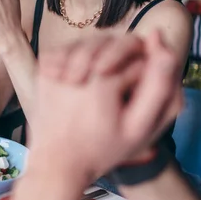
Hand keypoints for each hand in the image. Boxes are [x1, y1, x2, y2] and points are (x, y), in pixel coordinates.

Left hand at [27, 31, 182, 182]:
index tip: (139, 93)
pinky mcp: (42, 69)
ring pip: (86, 42)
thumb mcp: (139, 126)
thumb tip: (158, 36)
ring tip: (102, 83)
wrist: (57, 163)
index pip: (138, 51)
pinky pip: (63, 48)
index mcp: (104, 79)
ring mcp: (55, 66)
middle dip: (122, 57)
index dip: (145, 68)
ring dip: (99, 55)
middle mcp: (77, 66)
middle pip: (110, 41)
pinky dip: (75, 57)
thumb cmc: (102, 149)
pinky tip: (81, 80)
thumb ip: (158, 85)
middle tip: (120, 85)